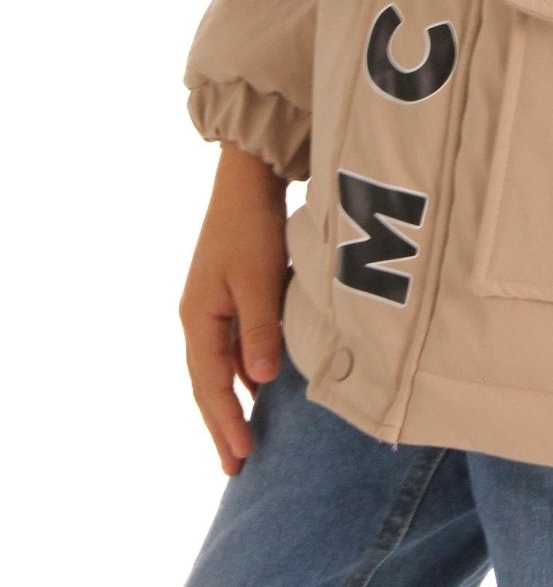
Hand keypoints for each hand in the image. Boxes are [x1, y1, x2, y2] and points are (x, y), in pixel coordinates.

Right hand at [180, 143, 289, 474]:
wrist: (247, 179)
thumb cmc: (251, 227)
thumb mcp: (259, 280)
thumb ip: (260, 329)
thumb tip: (261, 381)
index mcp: (198, 318)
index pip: (211, 385)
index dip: (225, 423)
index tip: (239, 458)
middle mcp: (199, 317)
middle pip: (208, 382)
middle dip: (221, 424)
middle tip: (234, 466)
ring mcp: (212, 306)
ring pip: (220, 366)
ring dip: (232, 400)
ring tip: (245, 437)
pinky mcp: (229, 294)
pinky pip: (232, 346)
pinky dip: (243, 371)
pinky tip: (261, 384)